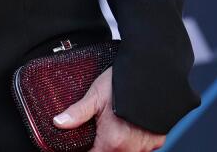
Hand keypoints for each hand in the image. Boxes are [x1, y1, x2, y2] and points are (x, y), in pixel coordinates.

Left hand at [52, 67, 166, 151]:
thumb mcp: (96, 95)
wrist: (153, 73)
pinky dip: (134, 140)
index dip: (85, 150)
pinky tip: (130, 126)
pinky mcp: (157, 140)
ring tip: (115, 126)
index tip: (82, 143)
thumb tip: (59, 122)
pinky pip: (142, 147)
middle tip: (100, 129)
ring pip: (126, 151)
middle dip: (101, 145)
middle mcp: (130, 148)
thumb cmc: (124, 82)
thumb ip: (77, 113)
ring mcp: (145, 146)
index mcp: (112, 141)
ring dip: (117, 144)